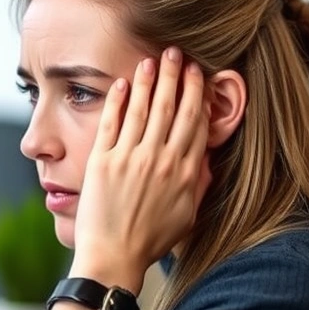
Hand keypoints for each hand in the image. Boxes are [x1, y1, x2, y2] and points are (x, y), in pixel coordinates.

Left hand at [69, 47, 209, 290]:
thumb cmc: (150, 241)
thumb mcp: (187, 214)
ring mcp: (130, 159)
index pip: (195, 123)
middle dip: (177, 76)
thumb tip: (206, 160)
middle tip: (178, 52)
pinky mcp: (102, 162)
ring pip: (144, 110)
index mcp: (184, 173)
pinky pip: (112, 123)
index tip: (200, 74)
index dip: (198, 94)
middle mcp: (160, 161)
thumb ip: (198, 184)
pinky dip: (119, 101)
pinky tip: (124, 84)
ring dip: (150, 81)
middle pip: (173, 108)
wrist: (114, 256)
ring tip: (153, 59)